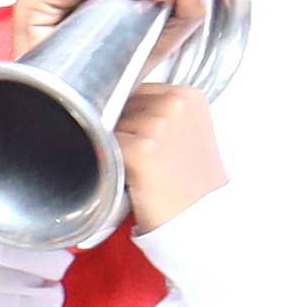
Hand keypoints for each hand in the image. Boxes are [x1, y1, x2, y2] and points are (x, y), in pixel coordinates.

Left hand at [118, 80, 230, 232]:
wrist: (199, 218)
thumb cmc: (191, 179)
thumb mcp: (188, 131)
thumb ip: (162, 109)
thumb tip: (123, 95)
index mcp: (189, 95)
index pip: (138, 89)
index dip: (133, 115)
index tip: (144, 137)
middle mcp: (175, 104)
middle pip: (123, 104)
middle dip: (124, 129)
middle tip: (147, 158)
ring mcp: (158, 125)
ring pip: (112, 125)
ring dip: (118, 146)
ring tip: (143, 168)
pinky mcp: (141, 149)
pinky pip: (106, 145)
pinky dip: (112, 161)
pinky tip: (132, 175)